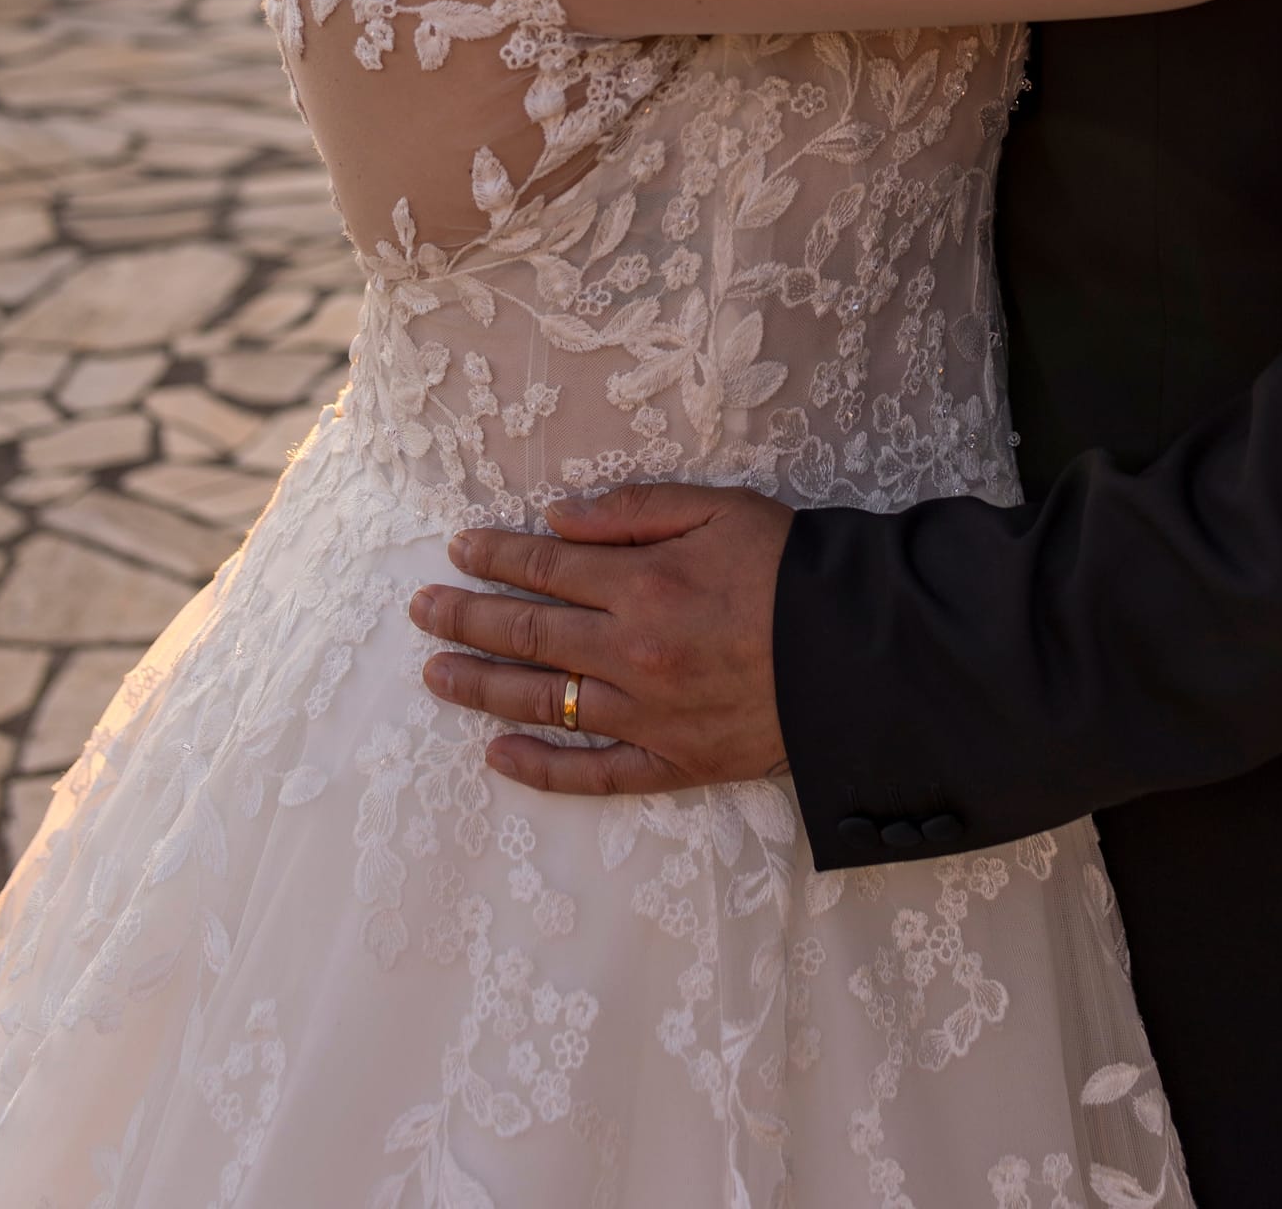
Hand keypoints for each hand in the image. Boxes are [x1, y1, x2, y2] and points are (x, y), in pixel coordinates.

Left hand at [408, 482, 792, 795]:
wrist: (860, 651)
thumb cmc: (792, 567)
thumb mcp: (718, 508)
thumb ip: (633, 510)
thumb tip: (557, 519)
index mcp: (642, 583)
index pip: (546, 568)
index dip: (496, 556)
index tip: (457, 550)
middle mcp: (632, 652)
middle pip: (529, 634)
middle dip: (467, 617)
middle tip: (420, 609)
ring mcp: (647, 713)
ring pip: (544, 702)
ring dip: (482, 688)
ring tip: (435, 675)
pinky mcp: (674, 762)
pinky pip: (593, 774)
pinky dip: (541, 770)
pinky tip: (497, 760)